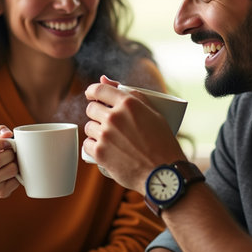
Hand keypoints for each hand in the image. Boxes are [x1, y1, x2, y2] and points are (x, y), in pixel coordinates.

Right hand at [0, 125, 19, 223]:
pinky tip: (12, 174)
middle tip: (12, 154)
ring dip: (16, 164)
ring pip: (11, 170)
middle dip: (10, 154)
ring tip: (12, 163)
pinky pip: (17, 180)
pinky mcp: (0, 193)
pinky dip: (19, 175)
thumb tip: (8, 133)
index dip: (1, 142)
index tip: (8, 143)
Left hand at [83, 76, 185, 192]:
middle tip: (107, 122)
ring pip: (88, 127)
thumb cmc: (161, 141)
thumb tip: (104, 79)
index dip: (92, 91)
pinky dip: (94, 147)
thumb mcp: (153, 112)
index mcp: (128, 103)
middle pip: (91, 108)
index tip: (92, 95)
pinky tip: (106, 149)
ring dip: (96, 131)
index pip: (99, 89)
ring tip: (110, 138)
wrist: (163, 172)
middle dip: (96, 113)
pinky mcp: (100, 153)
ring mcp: (106, 135)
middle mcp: (114, 116)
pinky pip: (87, 145)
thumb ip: (130, 94)